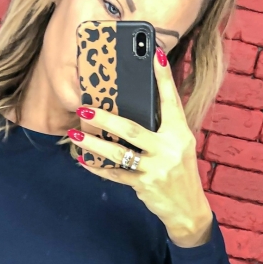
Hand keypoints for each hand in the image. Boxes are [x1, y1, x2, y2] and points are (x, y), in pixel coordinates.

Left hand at [68, 48, 213, 247]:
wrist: (187, 209)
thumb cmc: (179, 172)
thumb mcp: (179, 146)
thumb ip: (163, 129)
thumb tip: (136, 107)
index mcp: (179, 133)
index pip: (171, 101)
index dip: (164, 77)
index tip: (156, 54)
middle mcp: (169, 148)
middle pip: (132, 129)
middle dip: (105, 118)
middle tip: (84, 108)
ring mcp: (155, 168)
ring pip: (118, 153)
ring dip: (93, 143)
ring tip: (75, 135)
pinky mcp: (144, 184)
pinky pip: (115, 174)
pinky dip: (97, 167)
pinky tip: (83, 160)